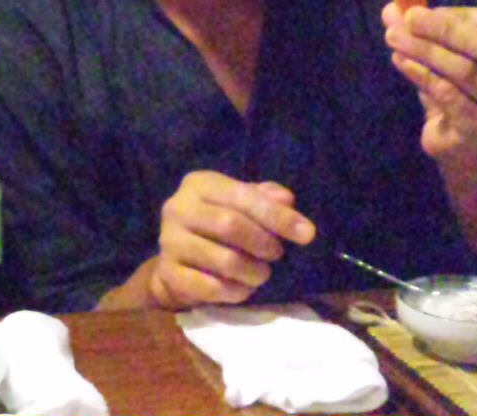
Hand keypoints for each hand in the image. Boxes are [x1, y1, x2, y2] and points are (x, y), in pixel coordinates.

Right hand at [146, 171, 315, 308]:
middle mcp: (177, 208)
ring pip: (224, 260)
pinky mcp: (168, 273)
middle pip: (230, 225)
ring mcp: (169, 241)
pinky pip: (212, 287)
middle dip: (264, 243)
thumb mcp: (240, 205)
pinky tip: (242, 288)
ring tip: (261, 273)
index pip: (243, 196)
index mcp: (198, 185)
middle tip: (277, 254)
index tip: (307, 234)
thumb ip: (264, 199)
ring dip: (253, 271)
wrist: (177, 261)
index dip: (278, 216)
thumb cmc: (217, 227)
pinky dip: (236, 292)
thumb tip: (287, 200)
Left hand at [383, 3, 476, 160]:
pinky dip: (421, 74)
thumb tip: (391, 8)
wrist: (467, 147)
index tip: (421, 11)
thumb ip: (424, 31)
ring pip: (467, 71)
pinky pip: (449, 94)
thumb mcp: (447, 56)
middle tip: (406, 21)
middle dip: (443, 29)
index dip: (461, 14)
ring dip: (425, 50)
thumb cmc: (461, 92)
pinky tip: (401, 62)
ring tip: (394, 38)